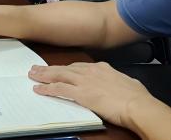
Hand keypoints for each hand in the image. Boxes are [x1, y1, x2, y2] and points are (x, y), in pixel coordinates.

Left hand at [29, 62, 155, 128]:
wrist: (138, 105)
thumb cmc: (137, 97)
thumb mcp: (129, 83)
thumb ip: (119, 81)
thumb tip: (122, 83)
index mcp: (102, 68)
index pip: (79, 66)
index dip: (66, 68)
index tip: (59, 69)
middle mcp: (90, 71)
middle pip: (64, 68)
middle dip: (49, 69)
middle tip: (36, 68)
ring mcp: (84, 81)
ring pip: (58, 76)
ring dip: (43, 76)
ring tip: (32, 76)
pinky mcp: (81, 93)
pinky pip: (59, 89)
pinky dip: (47, 89)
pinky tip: (38, 89)